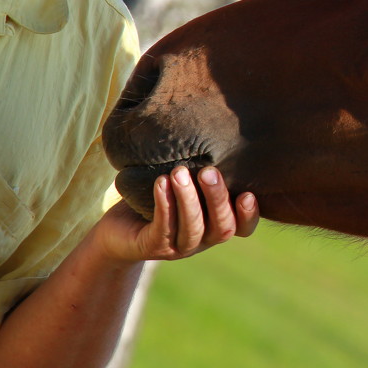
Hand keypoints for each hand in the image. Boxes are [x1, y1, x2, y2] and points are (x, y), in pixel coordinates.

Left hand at [91, 166, 258, 264]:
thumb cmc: (158, 194)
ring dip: (188, 199)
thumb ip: (200, 165)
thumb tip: (215, 119)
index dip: (249, 214)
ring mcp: (179, 247)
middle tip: (208, 171)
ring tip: (178, 173)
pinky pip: (163, 229)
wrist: (119, 226)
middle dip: (217, 198)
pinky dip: (164, 204)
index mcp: (215, 223)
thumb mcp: (184, 180)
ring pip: (193, 228)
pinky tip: (160, 182)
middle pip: (222, 228)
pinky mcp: (153, 248)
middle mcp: (203, 239)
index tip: (247, 193)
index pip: (243, 227)